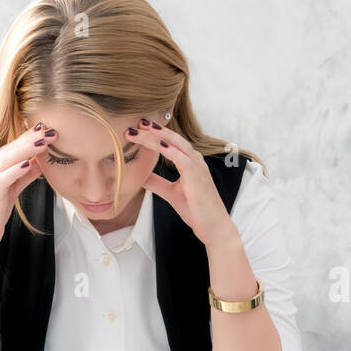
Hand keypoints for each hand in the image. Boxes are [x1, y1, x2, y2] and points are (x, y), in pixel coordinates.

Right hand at [0, 124, 51, 260]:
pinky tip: (29, 164)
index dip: (29, 137)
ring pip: (7, 160)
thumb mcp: (11, 191)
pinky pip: (2, 179)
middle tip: (51, 130)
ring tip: (43, 142)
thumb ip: (24, 176)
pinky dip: (16, 170)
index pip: (12, 147)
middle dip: (31, 139)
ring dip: (26, 150)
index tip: (48, 128)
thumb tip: (40, 162)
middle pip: (11, 149)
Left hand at [129, 116, 235, 246]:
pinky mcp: (197, 176)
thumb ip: (156, 182)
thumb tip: (139, 176)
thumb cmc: (197, 211)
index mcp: (190, 163)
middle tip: (137, 122)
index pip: (171, 143)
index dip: (154, 135)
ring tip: (142, 129)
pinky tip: (157, 144)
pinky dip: (169, 149)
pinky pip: (182, 158)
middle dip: (154, 129)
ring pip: (176, 144)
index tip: (137, 130)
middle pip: (172, 138)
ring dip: (158, 136)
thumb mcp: (170, 193)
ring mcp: (198, 167)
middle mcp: (195, 160)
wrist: (214, 227)